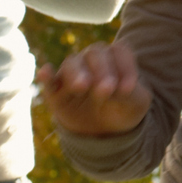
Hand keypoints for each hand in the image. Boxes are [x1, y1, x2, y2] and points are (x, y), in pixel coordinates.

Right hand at [37, 40, 152, 136]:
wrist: (106, 130)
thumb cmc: (124, 109)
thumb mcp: (135, 104)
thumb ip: (129, 93)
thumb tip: (115, 88)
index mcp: (115, 58)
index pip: (119, 51)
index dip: (125, 66)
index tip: (129, 88)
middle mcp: (93, 59)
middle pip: (95, 53)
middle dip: (101, 69)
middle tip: (106, 88)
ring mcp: (73, 73)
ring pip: (72, 63)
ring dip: (77, 72)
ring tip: (82, 86)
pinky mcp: (57, 92)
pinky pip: (49, 81)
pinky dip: (46, 76)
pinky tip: (45, 73)